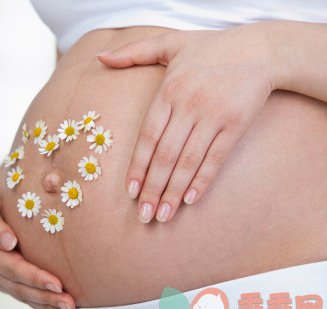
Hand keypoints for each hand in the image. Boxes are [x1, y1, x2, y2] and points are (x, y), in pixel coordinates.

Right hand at [0, 181, 74, 308]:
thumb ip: (11, 198)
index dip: (0, 238)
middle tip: (61, 289)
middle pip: (5, 268)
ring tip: (66, 307)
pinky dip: (39, 304)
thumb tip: (9, 243)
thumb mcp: (6, 179)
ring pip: (13, 287)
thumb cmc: (12, 182)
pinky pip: (19, 293)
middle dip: (33, 281)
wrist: (6, 193)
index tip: (14, 243)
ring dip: (41, 299)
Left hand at [98, 23, 276, 222]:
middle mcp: (188, 106)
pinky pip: (216, 157)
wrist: (259, 49)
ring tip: (163, 215)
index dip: (137, 167)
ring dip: (174, 191)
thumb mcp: (169, 42)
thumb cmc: (209, 49)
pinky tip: (190, 199)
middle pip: (165, 155)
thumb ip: (133, 52)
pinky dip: (202, 179)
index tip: (130, 192)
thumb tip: (100, 57)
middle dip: (152, 188)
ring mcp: (213, 116)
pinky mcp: (235, 124)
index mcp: (168, 91)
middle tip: (143, 215)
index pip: (147, 137)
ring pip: (188, 161)